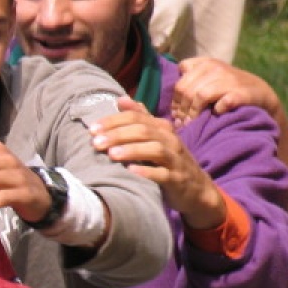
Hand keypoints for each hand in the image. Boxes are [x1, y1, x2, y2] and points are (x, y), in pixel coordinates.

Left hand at [92, 100, 223, 227]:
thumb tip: (120, 99)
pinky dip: (147, 172)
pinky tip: (131, 171)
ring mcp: (175, 159)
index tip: (92, 129)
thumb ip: (140, 118)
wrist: (195, 188)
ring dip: (132, 150)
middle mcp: (170, 140)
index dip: (113, 121)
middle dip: (118, 134)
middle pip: (144, 131)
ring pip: (155, 149)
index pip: (136, 118)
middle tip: (96, 142)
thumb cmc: (167, 160)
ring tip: (111, 154)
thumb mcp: (156, 137)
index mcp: (161, 128)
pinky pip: (163, 174)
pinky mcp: (177, 179)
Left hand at [172, 57, 279, 125]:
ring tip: (191, 125)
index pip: (180, 80)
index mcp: (205, 63)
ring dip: (193, 114)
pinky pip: (221, 103)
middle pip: (186, 89)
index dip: (175, 99)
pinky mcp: (241, 93)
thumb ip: (191, 83)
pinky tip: (215, 115)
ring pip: (200, 95)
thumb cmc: (228, 90)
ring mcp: (230, 79)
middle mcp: (216, 68)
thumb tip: (170, 107)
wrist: (261, 95)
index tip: (176, 113)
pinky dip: (216, 110)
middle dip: (181, 110)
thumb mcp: (209, 79)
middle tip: (181, 124)